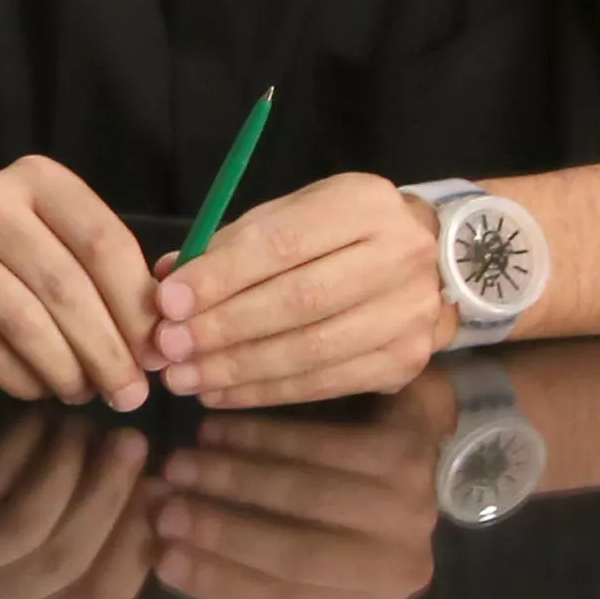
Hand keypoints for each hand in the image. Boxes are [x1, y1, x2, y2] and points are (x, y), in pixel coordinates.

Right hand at [0, 160, 159, 409]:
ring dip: (68, 372)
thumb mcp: (50, 239)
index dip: (139, 307)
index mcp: (37, 178)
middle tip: (131, 393)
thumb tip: (161, 338)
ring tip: (84, 393)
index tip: (158, 352)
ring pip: (28, 324)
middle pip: (69, 288)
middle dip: (109, 352)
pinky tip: (38, 387)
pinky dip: (23, 380)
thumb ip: (103, 273)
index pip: (105, 244)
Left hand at [0, 391, 156, 598]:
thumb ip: (116, 509)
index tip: (165, 487)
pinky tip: (38, 417)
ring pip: (29, 528)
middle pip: (66, 563)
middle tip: (133, 441)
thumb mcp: (72, 491)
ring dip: (68, 469)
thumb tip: (166, 500)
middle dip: (109, 497)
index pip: (102, 597)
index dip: (138, 543)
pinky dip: (24, 447)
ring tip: (83, 424)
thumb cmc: (7, 462)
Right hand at [150, 384, 454, 598]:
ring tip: (179, 465)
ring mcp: (411, 512)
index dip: (218, 581)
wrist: (420, 447)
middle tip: (162, 508)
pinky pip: (319, 448)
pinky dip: (259, 438)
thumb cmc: (340, 510)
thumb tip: (163, 551)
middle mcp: (401, 568)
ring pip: (305, 498)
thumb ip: (245, 559)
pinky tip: (215, 431)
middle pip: (296, 555)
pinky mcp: (407, 456)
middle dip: (220, 531)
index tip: (160, 559)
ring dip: (231, 480)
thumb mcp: (300, 548)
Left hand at [155, 172, 458, 405]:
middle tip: (168, 348)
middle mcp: (397, 256)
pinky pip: (328, 383)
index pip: (280, 244)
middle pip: (298, 301)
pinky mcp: (407, 360)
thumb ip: (230, 245)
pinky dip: (268, 392)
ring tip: (184, 377)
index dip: (220, 277)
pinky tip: (223, 393)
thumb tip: (166, 280)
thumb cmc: (339, 233)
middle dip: (223, 329)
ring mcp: (410, 313)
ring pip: (313, 349)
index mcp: (362, 205)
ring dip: (238, 369)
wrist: (433, 260)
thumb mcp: (290, 216)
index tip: (168, 303)